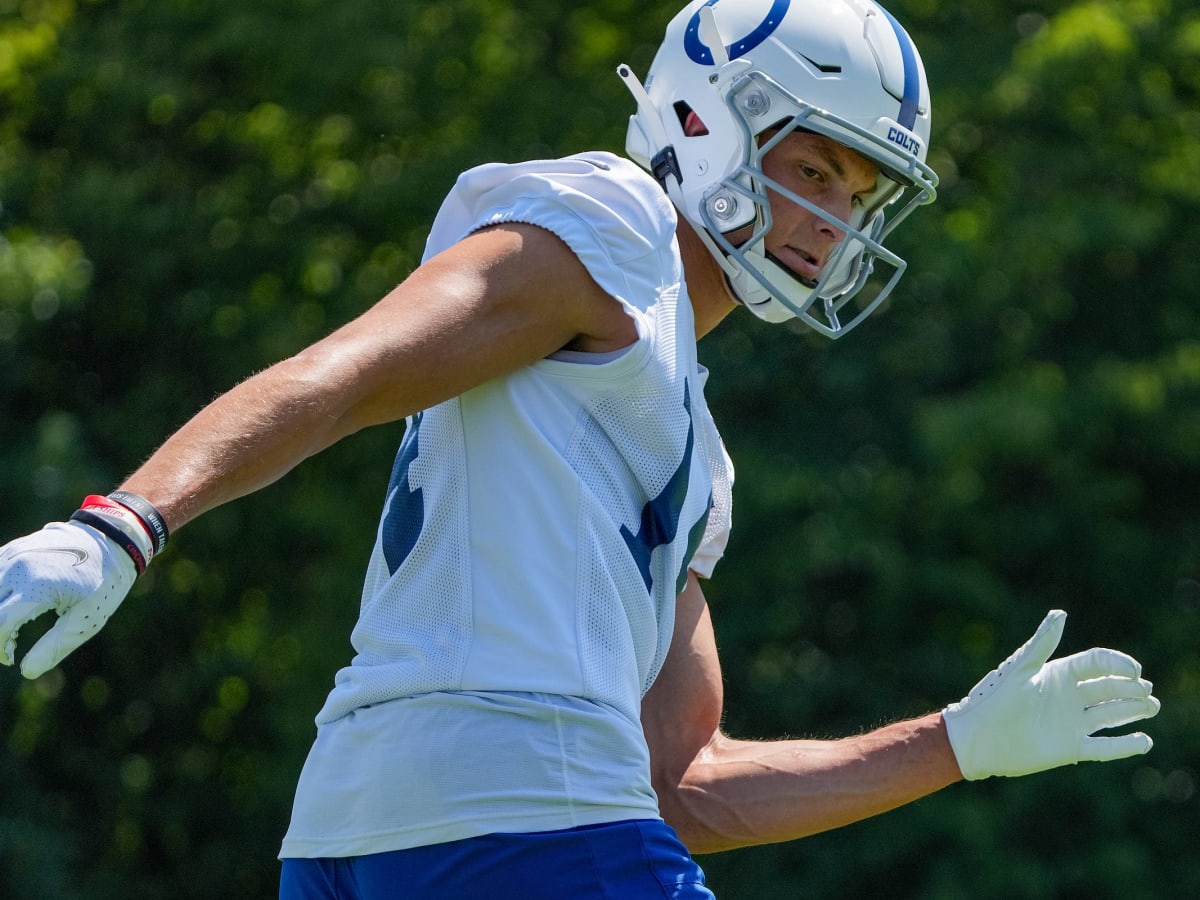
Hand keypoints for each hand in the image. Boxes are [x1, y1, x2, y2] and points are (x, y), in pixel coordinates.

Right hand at [0, 521, 136, 678]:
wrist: (111, 539)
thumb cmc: (103, 583)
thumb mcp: (87, 619)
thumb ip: (55, 646)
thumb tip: (26, 671)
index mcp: (36, 588)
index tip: (10, 658)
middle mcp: (17, 568)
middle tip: (11, 645)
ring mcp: (12, 555)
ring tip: (14, 628)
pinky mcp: (12, 549)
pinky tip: (13, 608)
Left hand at [943, 609, 1159, 779]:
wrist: (978, 739)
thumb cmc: (995, 699)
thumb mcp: (1021, 668)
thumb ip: (1042, 643)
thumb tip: (1060, 613)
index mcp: (1058, 673)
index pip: (1097, 664)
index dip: (1118, 664)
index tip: (1135, 671)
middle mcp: (1069, 697)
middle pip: (1110, 688)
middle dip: (1131, 688)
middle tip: (1147, 691)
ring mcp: (1071, 723)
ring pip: (1112, 715)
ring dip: (1134, 711)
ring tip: (1153, 706)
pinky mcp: (1071, 749)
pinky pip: (1105, 747)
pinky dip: (1125, 745)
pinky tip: (1144, 741)